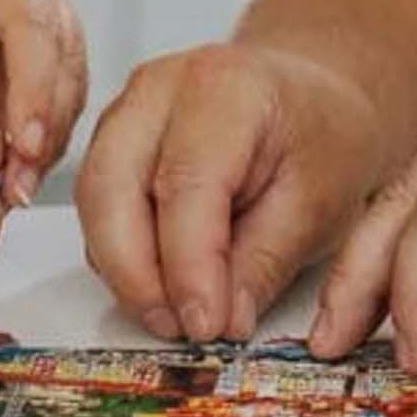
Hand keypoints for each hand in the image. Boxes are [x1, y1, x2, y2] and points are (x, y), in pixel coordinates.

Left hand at [0, 0, 88, 206]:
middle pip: (60, 55)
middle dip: (43, 126)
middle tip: (16, 187)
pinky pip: (60, 99)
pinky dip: (41, 140)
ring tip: (11, 191)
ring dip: (47, 140)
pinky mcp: (44, 49)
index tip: (23, 150)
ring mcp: (42, 10)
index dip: (34, 92)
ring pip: (69, 82)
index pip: (31, 25)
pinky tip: (14, 176)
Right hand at [79, 39, 392, 343]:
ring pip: (95, 200)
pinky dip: (121, 254)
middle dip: (136, 273)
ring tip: (176, 315)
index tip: (206, 325)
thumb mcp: (321, 203)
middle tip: (179, 329)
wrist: (311, 103)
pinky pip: (97, 207)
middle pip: (113, 186)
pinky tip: (163, 284)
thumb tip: (220, 321)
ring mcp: (129, 110)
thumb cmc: (322, 139)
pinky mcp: (113, 140)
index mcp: (226, 88)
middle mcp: (161, 88)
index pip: (187, 183)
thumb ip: (266, 262)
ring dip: (125, 269)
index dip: (189, 266)